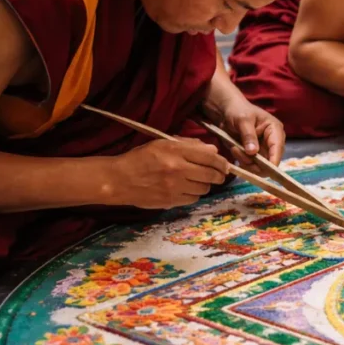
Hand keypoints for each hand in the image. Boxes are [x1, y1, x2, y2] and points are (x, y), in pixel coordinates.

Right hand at [108, 139, 228, 208]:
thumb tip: (213, 151)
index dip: (222, 162)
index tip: (225, 165)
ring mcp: (175, 186)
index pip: (210, 157)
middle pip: (211, 174)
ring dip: (205, 185)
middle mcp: (178, 169)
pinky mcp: (171, 200)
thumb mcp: (162, 144)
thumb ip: (189, 145)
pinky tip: (186, 189)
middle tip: (219, 175)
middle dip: (219, 175)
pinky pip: (193, 199)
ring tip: (198, 181)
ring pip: (204, 188)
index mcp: (176, 151)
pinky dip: (194, 194)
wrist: (119, 179)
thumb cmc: (141, 158)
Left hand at [206, 97, 285, 170]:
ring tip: (234, 148)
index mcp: (275, 130)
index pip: (278, 148)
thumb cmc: (238, 111)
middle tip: (237, 152)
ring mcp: (264, 150)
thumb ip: (248, 136)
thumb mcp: (242, 120)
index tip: (266, 170)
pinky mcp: (255, 155)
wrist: (228, 112)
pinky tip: (235, 150)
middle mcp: (273, 142)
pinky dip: (242, 162)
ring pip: (260, 166)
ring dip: (245, 161)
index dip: (274, 160)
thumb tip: (253, 152)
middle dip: (254, 162)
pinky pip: (251, 166)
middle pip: (270, 161)